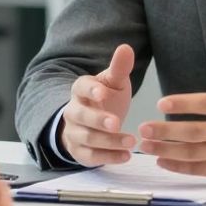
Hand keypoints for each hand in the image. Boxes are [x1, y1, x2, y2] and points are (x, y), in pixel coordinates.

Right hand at [59, 44, 137, 165]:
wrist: (92, 122)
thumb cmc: (106, 98)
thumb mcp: (114, 82)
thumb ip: (120, 68)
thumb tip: (126, 47)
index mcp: (81, 90)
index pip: (80, 87)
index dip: (91, 90)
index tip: (104, 92)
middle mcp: (73, 111)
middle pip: (80, 116)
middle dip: (98, 120)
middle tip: (117, 123)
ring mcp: (74, 132)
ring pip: (87, 138)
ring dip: (108, 141)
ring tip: (131, 141)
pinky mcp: (80, 151)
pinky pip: (91, 156)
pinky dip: (108, 157)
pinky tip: (126, 156)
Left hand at [137, 32, 205, 180]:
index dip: (183, 103)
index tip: (160, 103)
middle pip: (195, 132)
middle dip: (167, 131)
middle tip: (143, 128)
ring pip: (194, 153)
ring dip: (167, 150)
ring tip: (146, 145)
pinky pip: (201, 170)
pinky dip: (180, 167)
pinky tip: (162, 161)